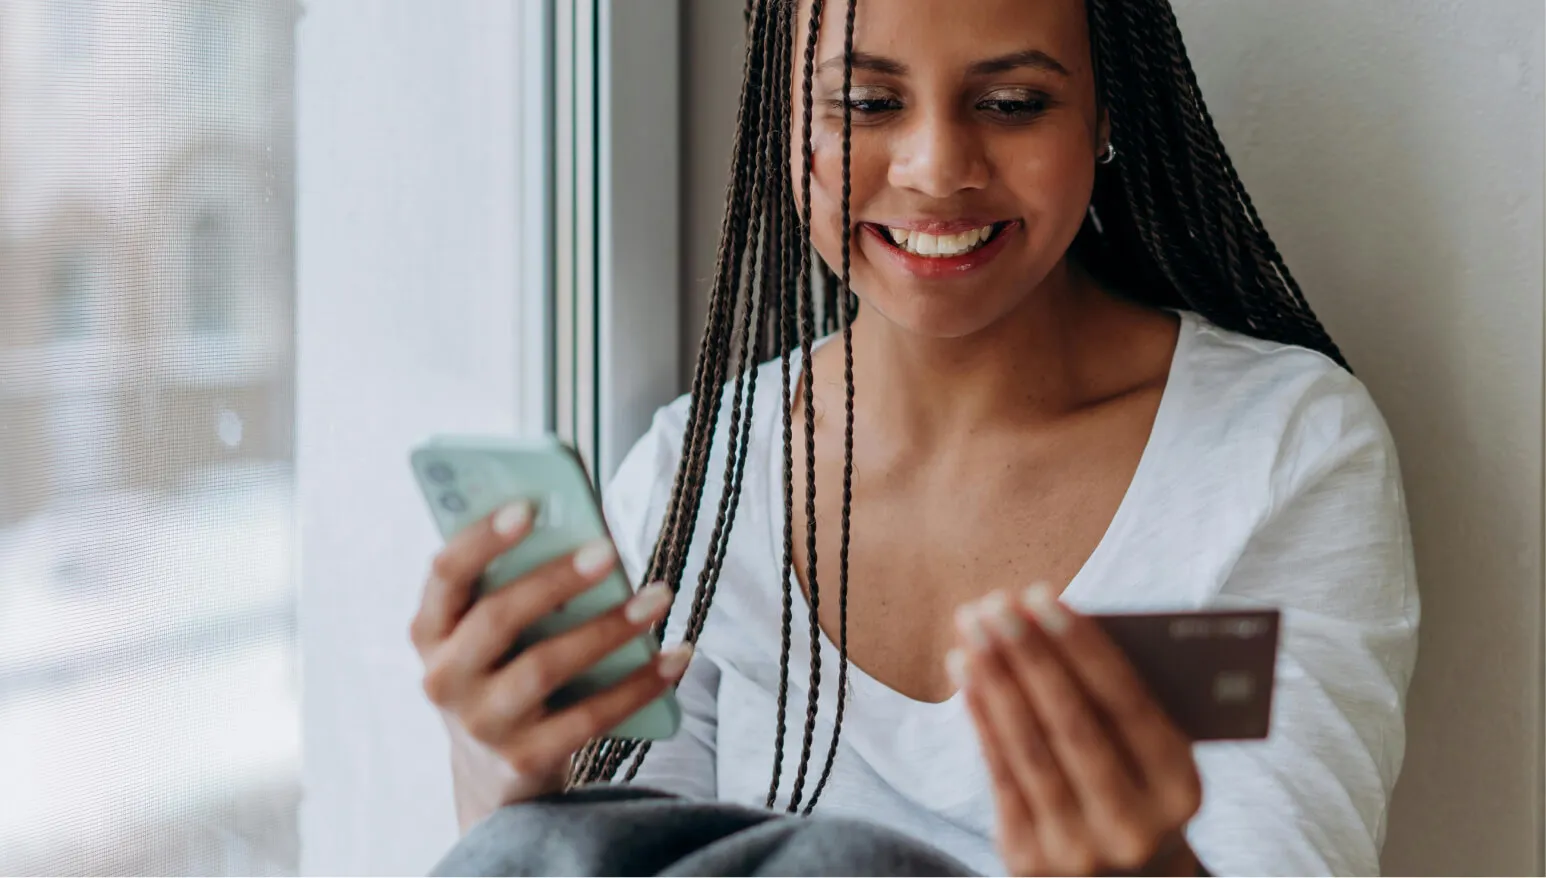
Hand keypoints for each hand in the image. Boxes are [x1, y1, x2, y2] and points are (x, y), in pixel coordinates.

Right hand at [409, 501, 692, 830]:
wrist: (495, 769)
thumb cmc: (505, 667)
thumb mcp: (491, 631)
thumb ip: (517, 583)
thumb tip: (588, 533)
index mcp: (431, 630)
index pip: (446, 574)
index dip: (482, 539)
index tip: (527, 506)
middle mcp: (444, 678)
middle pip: (498, 618)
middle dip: (556, 580)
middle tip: (610, 550)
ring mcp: (482, 724)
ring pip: (545, 668)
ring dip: (608, 628)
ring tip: (657, 596)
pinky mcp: (524, 759)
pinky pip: (589, 717)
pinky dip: (639, 685)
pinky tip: (676, 656)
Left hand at [948, 585, 1201, 876]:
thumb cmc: (1136, 786)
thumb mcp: (1154, 755)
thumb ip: (1124, 702)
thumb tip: (1055, 626)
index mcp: (1179, 787)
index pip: (1128, 703)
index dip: (1082, 647)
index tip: (1043, 595)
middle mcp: (1132, 823)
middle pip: (1072, 724)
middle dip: (1029, 656)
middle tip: (995, 603)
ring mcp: (1078, 847)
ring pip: (1029, 748)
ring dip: (994, 678)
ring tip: (971, 627)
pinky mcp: (1029, 859)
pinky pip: (1000, 775)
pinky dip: (980, 717)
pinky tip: (965, 672)